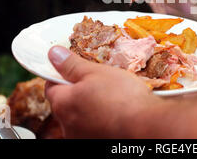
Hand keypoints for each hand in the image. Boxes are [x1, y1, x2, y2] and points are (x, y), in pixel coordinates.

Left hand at [45, 46, 163, 137]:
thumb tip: (54, 54)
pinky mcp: (95, 143)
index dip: (61, 75)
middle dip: (78, 93)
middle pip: (65, 104)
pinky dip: (100, 121)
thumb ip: (71, 64)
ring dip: (90, 108)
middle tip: (99, 83)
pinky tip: (116, 114)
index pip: (51, 86)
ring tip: (111, 100)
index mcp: (63, 103)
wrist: (146, 126)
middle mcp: (67, 125)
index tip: (74, 70)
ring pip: (80, 118)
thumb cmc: (123, 98)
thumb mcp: (96, 72)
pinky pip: (93, 128)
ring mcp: (81, 138)